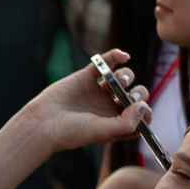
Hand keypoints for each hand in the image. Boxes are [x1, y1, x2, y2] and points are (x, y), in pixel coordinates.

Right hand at [23, 51, 148, 153]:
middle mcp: (110, 107)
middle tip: (131, 95)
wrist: (44, 122)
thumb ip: (126, 123)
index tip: (143, 108)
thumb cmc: (72, 132)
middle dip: (139, 93)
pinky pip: (106, 63)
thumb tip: (143, 107)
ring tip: (119, 81)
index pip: (140, 117)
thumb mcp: (103, 132)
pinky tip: (123, 56)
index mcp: (117, 123)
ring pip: (122, 79)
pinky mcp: (87, 76)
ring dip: (127, 76)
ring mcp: (100, 91)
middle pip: (134, 96)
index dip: (146, 112)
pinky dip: (115, 56)